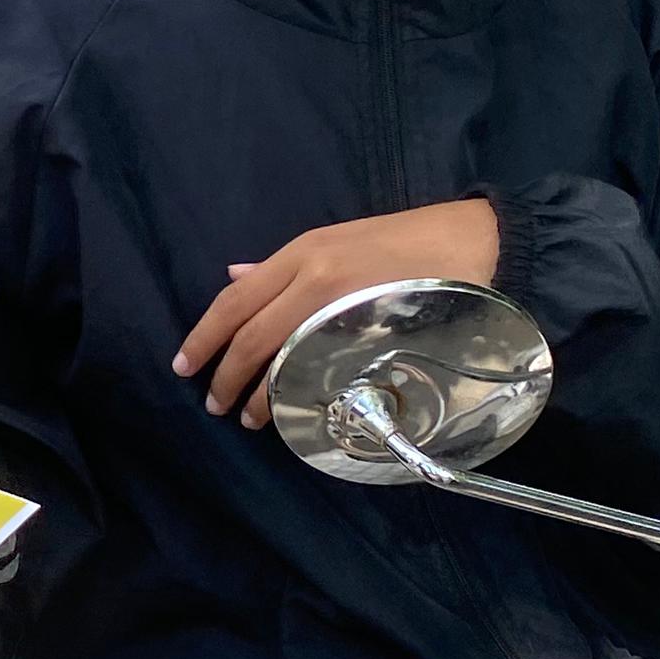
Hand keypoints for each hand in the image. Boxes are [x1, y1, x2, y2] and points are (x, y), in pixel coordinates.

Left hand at [174, 198, 500, 427]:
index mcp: (302, 252)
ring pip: (283, 357)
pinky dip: (301, 391)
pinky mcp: (376, 332)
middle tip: (213, 404)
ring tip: (248, 417)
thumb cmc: (404, 242)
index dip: (204, 336)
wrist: (477, 243)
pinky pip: (326, 368)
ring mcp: (346, 305)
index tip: (182, 365)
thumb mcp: (336, 241)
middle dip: (226, 374)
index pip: (235, 300)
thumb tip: (235, 277)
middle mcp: (316, 275)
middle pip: (251, 335)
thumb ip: (284, 267)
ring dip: (259, 392)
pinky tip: (293, 408)